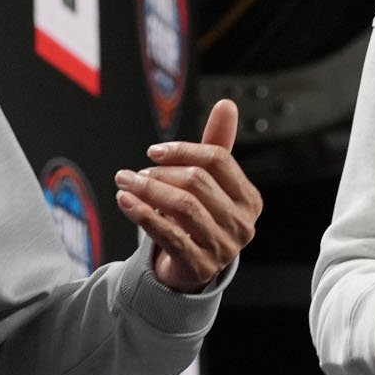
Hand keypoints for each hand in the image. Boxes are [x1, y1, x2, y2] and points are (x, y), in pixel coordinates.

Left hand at [114, 99, 261, 292]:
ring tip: (125, 182)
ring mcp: (223, 248)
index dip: (184, 150)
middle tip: (133, 172)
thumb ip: (218, 143)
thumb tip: (227, 104)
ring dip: (147, 190)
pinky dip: (143, 214)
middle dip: (160, 172)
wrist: (190, 270)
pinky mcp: (199, 266)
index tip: (154, 151)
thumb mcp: (211, 183)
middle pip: (198, 182)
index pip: (218, 160)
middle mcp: (242, 224)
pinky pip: (168, 234)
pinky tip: (125, 201)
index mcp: (249, 199)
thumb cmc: (200, 218)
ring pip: (182, 207)